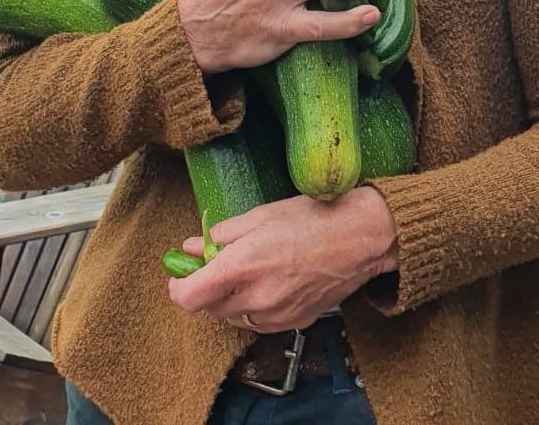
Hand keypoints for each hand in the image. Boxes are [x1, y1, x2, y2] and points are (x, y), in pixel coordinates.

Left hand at [167, 186, 398, 332]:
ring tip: (247, 270)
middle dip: (205, 289)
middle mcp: (256, 297)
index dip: (178, 287)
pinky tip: (268, 283)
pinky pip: (258, 321)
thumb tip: (191, 247)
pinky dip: (253, 306)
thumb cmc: (314, 218)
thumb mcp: (260, 215)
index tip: (180, 275)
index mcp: (242, 266)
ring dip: (229, 299)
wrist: (361, 238)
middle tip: (214, 265)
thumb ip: (221, 236)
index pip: (188, 297)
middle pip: (208, 309)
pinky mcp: (293, 323)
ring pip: (233, 317)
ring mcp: (275, 315)